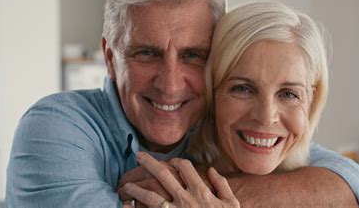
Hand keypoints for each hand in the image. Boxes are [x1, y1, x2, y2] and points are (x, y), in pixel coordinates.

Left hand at [124, 152, 239, 207]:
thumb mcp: (231, 204)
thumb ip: (222, 185)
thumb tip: (211, 170)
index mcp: (201, 191)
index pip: (184, 167)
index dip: (175, 161)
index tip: (169, 161)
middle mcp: (186, 199)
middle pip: (164, 175)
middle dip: (149, 163)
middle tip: (138, 156)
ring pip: (152, 197)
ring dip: (138, 189)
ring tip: (127, 185)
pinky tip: (128, 207)